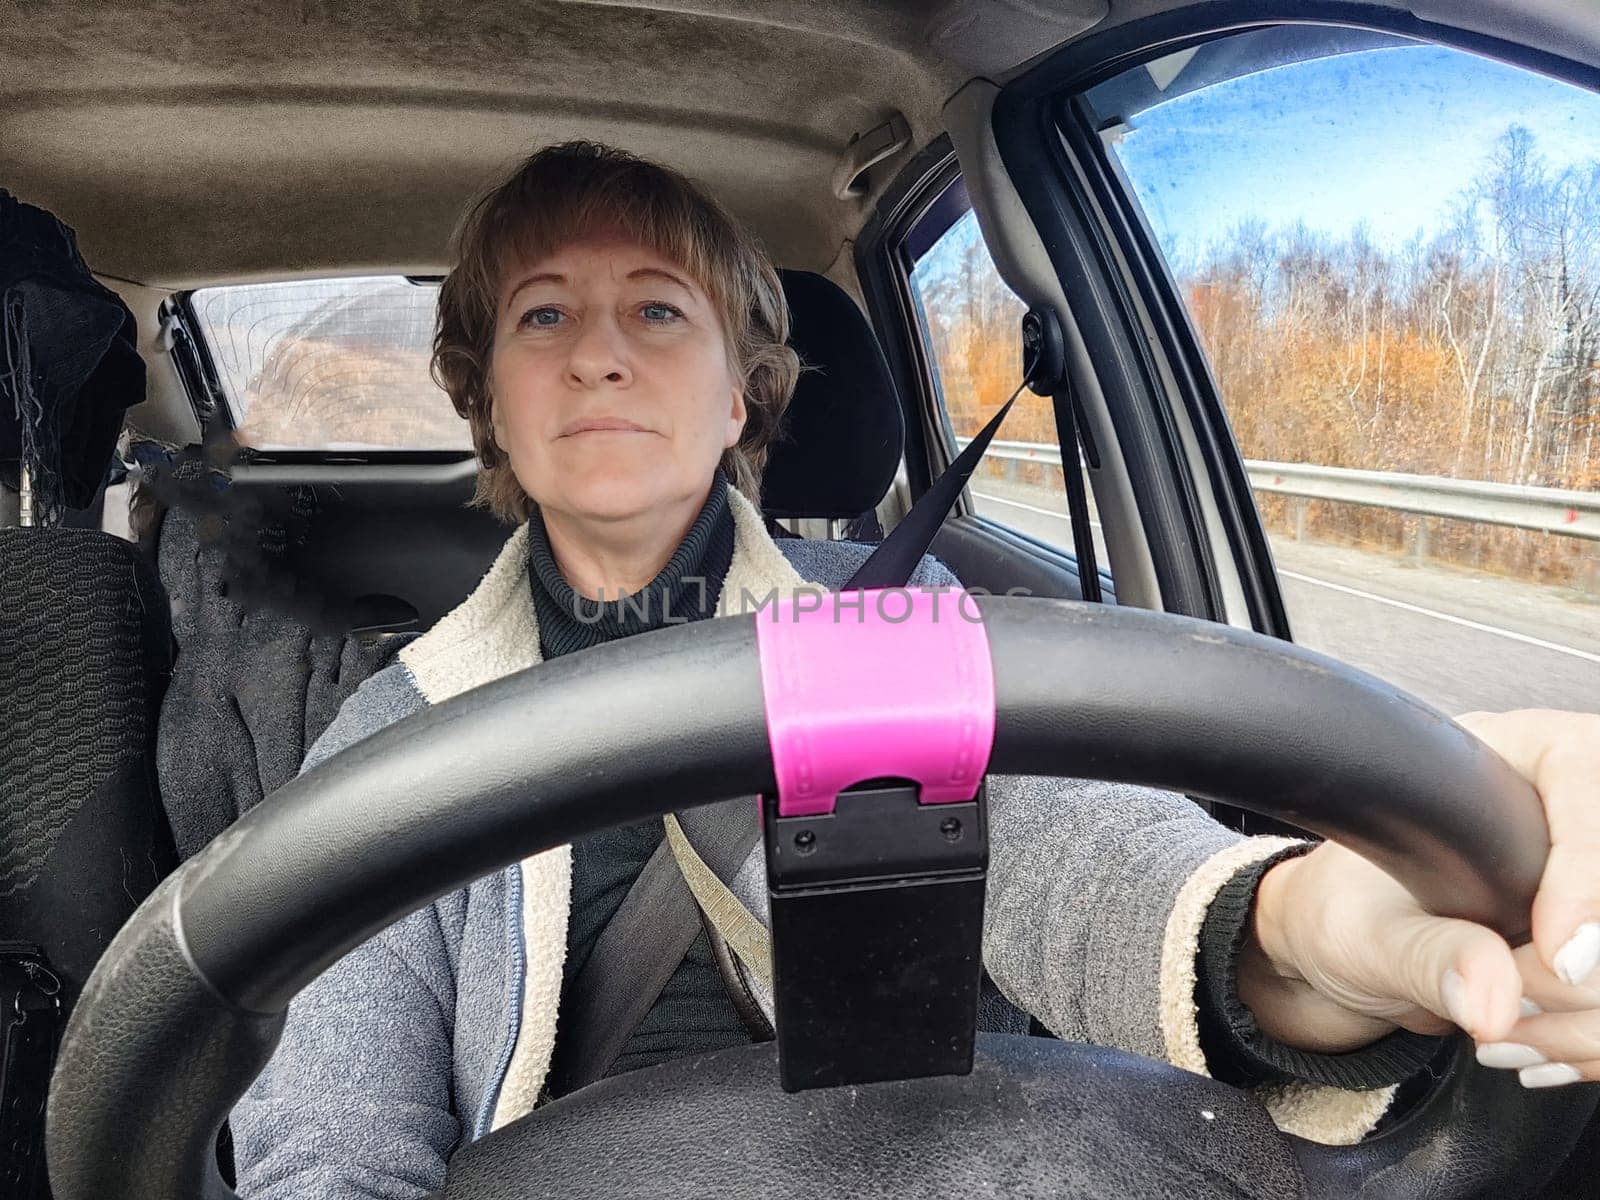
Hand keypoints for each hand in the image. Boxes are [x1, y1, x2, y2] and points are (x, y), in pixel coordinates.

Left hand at [1241, 709, 1599, 1087]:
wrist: (1344, 958)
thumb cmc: (1343, 914)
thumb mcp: (1365, 934)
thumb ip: (1426, 958)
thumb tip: (1491, 1004)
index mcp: (1499, 765)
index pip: (1582, 777)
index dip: (1584, 871)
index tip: (1561, 957)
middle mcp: (1557, 811)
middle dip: (1576, 974)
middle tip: (1510, 1002)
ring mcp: (1581, 879)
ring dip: (1583, 1020)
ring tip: (1500, 1031)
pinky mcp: (1591, 939)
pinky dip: (1588, 1038)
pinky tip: (1530, 1049)